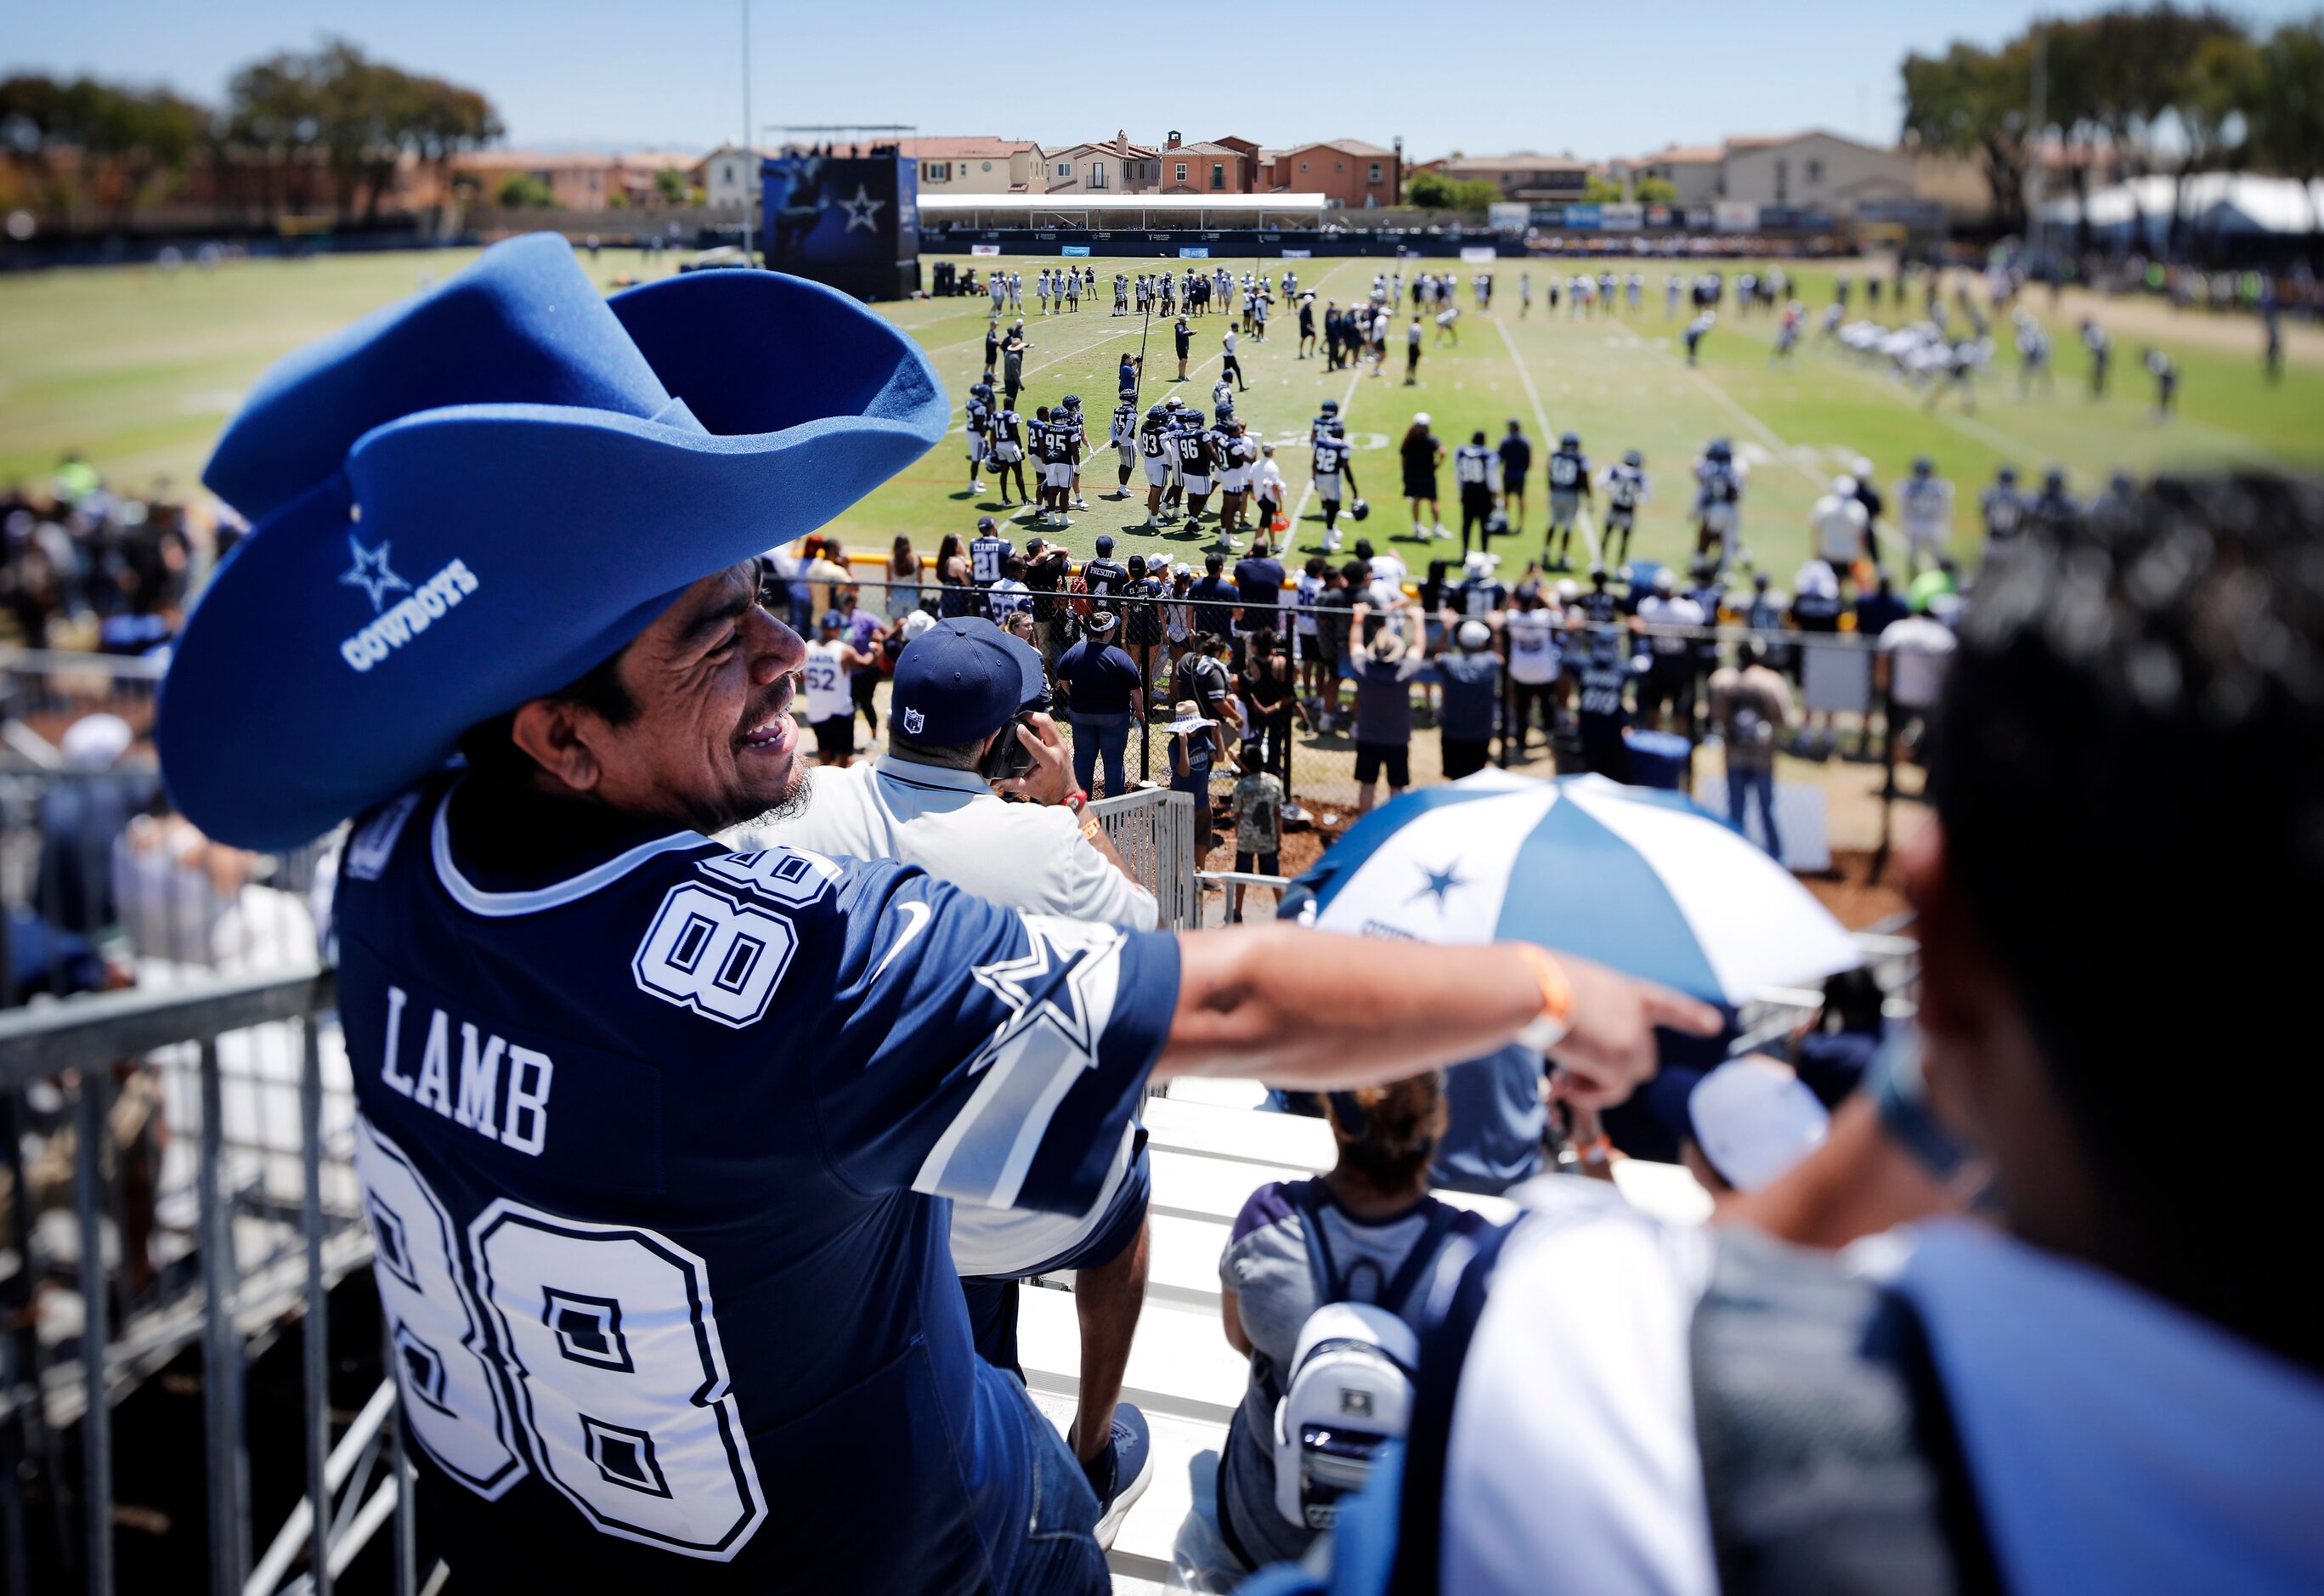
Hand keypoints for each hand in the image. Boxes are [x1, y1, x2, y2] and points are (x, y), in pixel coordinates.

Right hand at [990, 712, 1075, 806]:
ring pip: (1050, 721)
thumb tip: (996, 782)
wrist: (1067, 793)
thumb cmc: (1050, 790)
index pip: (1037, 744)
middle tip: (1019, 717)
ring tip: (1023, 718)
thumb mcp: (1030, 788)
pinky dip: (1040, 722)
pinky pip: (1051, 726)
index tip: (1017, 728)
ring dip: (1036, 717)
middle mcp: (1058, 750)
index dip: (1026, 735)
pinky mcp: (1061, 742)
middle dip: (1032, 717)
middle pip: (1047, 723)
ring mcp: (1061, 744)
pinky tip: (1031, 724)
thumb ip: (1012, 784)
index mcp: (1051, 762)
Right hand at [1542, 954, 1722, 1110]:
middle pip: (1643, 1060)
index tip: (1714, 1025)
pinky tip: (1560, 1085)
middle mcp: (1637, 1016)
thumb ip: (1590, 1024)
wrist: (1534, 989)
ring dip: (1595, 1087)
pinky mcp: (1621, 1061)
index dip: (1690, 1016)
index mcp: (1627, 991)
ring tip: (1561, 1082)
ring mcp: (1633, 1038)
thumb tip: (1578, 1073)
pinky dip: (1587, 1094)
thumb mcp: (1572, 994)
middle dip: (1611, 1073)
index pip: (1667, 1004)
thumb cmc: (1537, 985)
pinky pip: (1610, 1091)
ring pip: (1626, 1081)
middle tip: (1570, 1076)